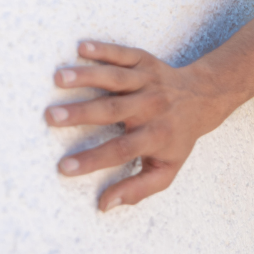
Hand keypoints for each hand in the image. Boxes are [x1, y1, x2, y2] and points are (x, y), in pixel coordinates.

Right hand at [46, 41, 224, 211]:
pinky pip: (123, 54)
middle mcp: (152, 106)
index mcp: (155, 136)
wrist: (204, 97)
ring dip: (87, 76)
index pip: (121, 150)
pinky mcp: (145, 61)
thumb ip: (138, 189)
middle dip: (81, 113)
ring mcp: (148, 81)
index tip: (63, 167)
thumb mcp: (166, 169)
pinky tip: (81, 47)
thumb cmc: (177, 138)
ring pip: (116, 78)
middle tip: (50, 116)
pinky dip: (104, 49)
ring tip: (59, 77)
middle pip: (114, 110)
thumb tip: (104, 206)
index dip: (93, 160)